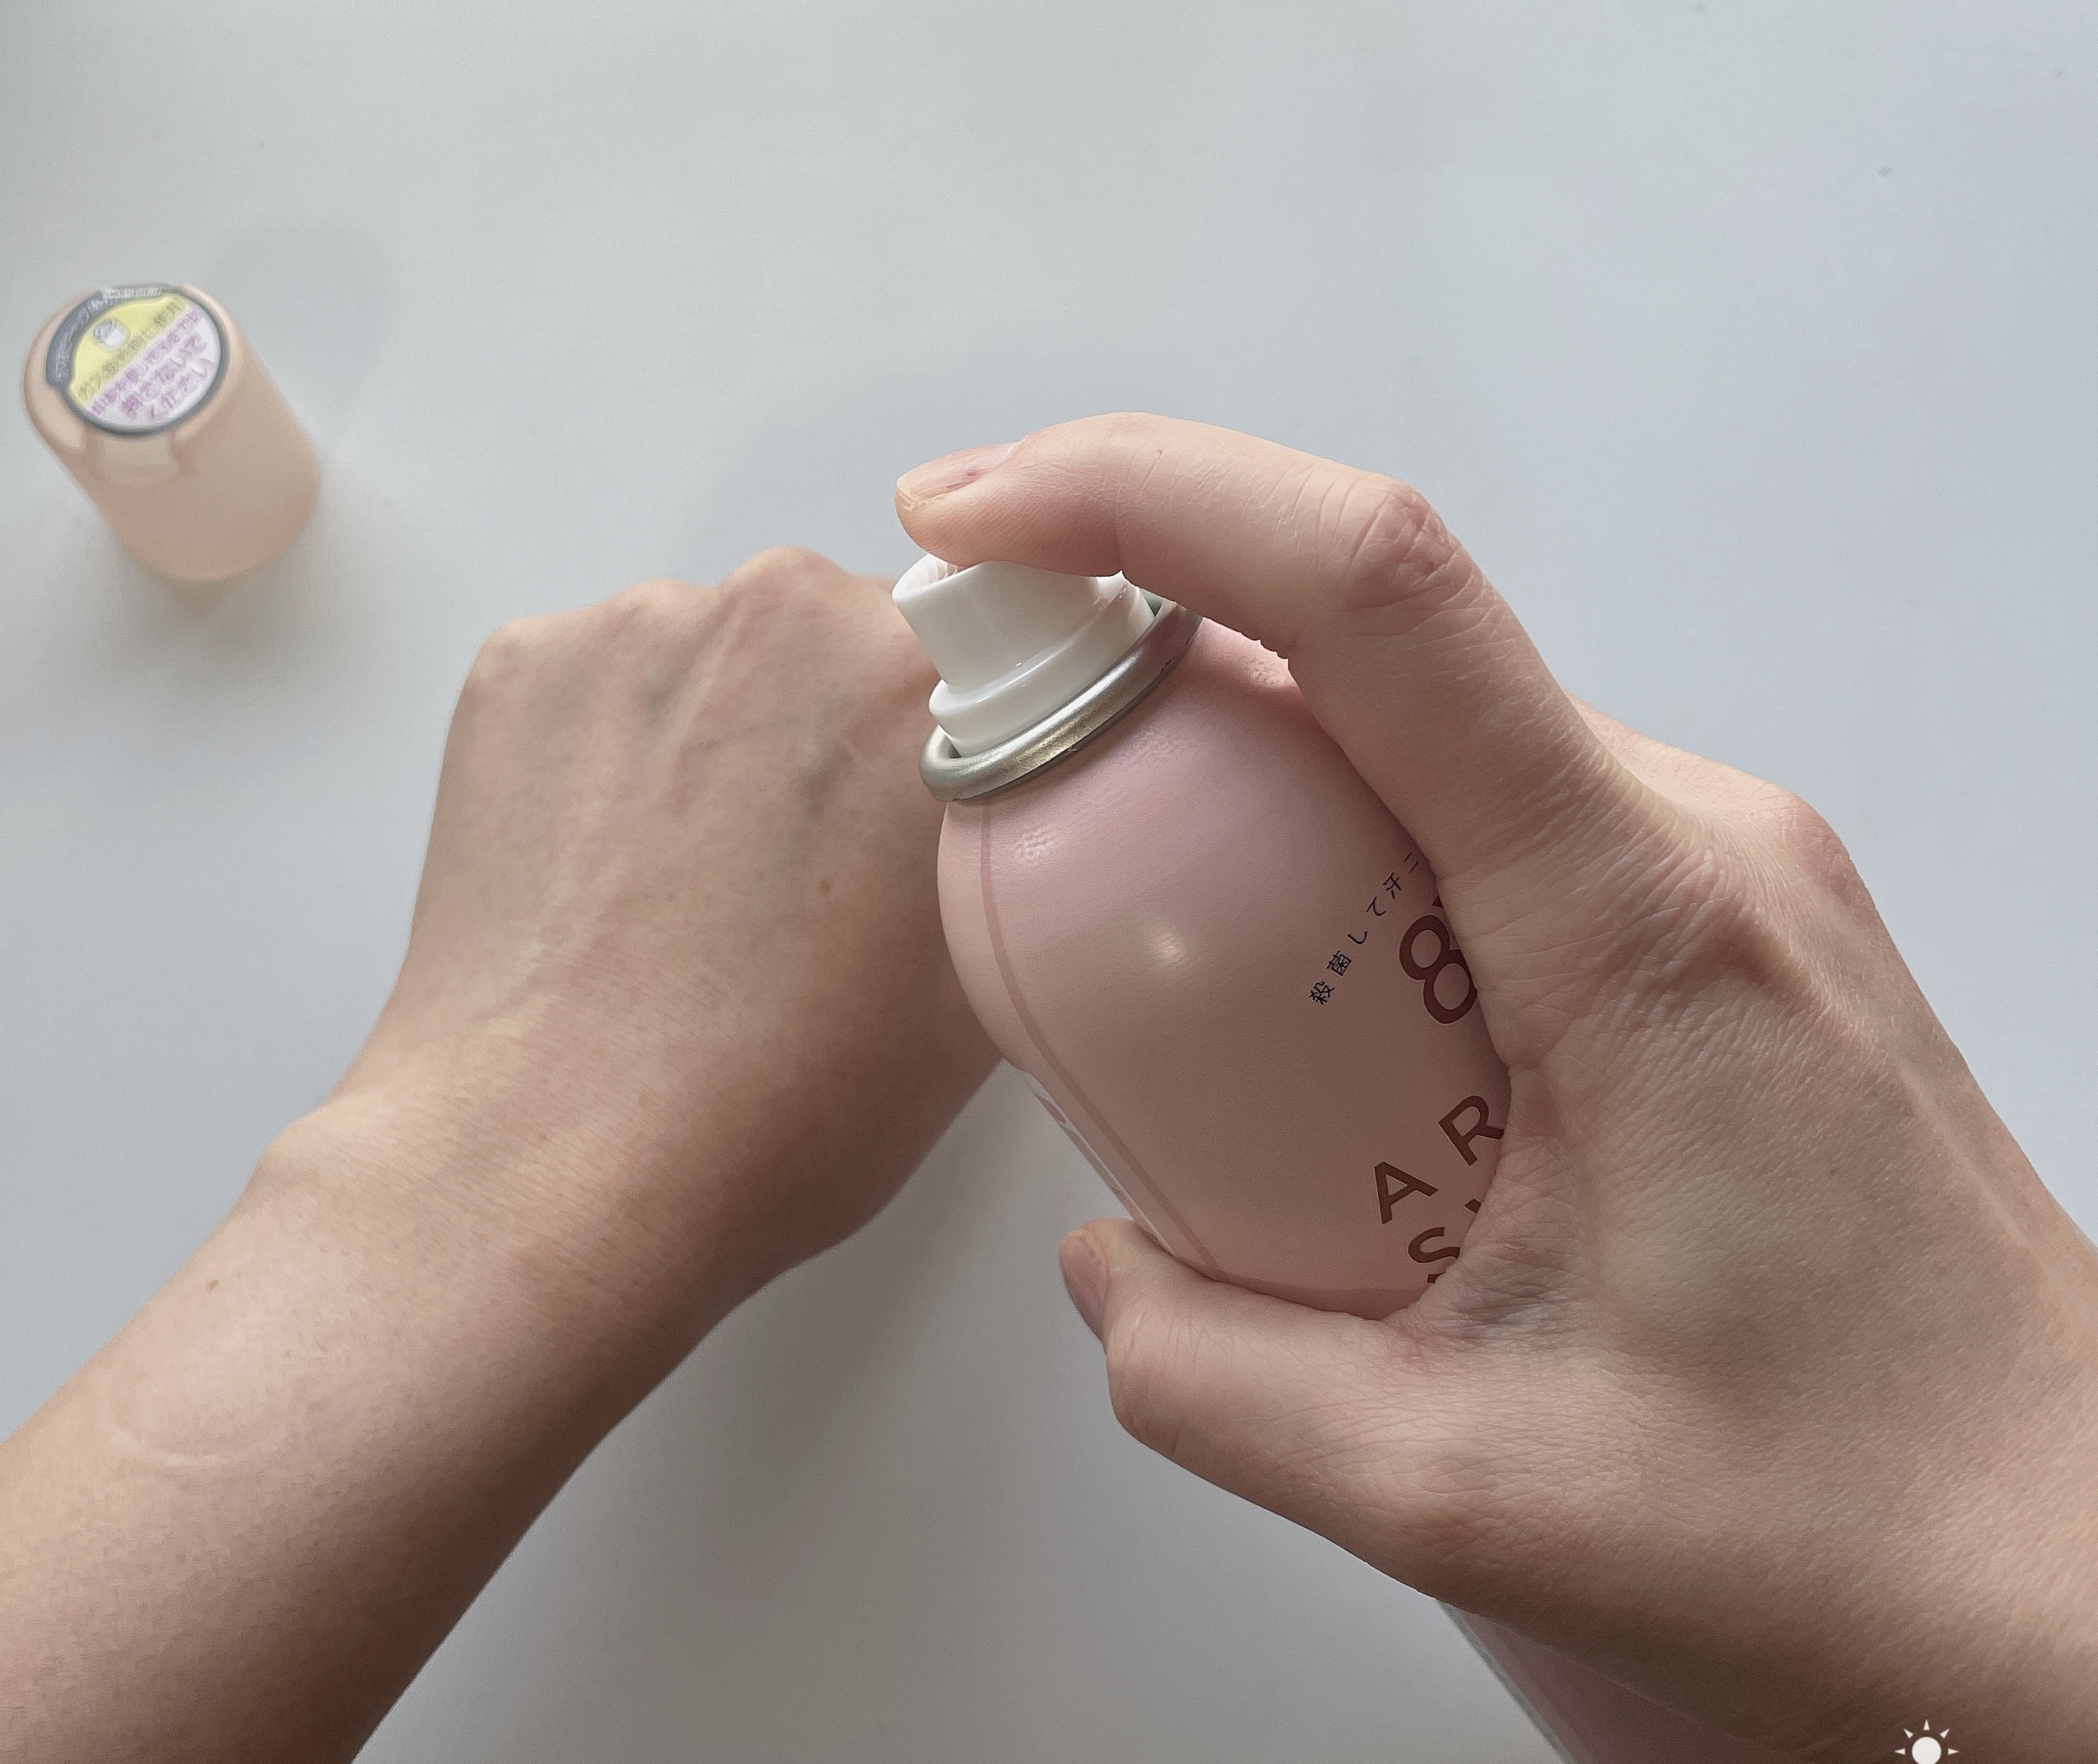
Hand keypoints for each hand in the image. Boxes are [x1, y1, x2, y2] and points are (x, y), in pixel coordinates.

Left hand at [309, 546, 994, 1341]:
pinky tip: (616, 867)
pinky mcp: (520, 665)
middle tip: (823, 863)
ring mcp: (635, 628)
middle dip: (844, 722)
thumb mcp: (986, 991)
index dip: (974, 713)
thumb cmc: (770, 1109)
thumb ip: (1016, 847)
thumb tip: (1006, 805)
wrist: (546, 1173)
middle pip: (848, 631)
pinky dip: (618, 746)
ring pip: (723, 651)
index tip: (947, 778)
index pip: (992, 626)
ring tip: (700, 882)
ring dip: (728, 729)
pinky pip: (608, 676)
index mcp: (926, 675)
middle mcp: (784, 609)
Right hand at [897, 418, 2097, 1760]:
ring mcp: (1706, 871)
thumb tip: (1109, 1267)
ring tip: (1153, 977)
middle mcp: (1685, 842)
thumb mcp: (1474, 1498)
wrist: (2067, 1563)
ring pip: (1411, 734)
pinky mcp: (1701, 928)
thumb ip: (1226, 1383)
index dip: (1148, 502)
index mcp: (1637, 923)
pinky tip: (1293, 1026)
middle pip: (1363, 647)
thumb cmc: (1856, 1523)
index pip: (1375, 595)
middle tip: (1005, 795)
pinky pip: (1472, 821)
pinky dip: (1332, 863)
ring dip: (1242, 790)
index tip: (979, 520)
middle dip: (1147, 668)